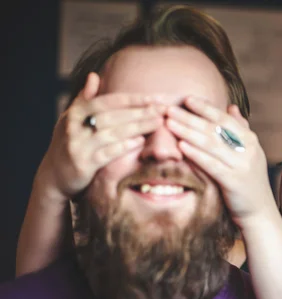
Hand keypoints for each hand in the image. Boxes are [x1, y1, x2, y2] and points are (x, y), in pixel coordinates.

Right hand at [37, 72, 165, 201]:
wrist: (54, 175)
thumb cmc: (70, 143)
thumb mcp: (73, 119)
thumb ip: (85, 99)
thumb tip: (93, 75)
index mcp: (75, 112)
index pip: (108, 101)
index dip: (133, 99)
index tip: (155, 97)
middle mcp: (74, 126)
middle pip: (113, 116)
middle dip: (140, 112)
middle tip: (163, 109)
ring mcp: (78, 145)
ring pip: (112, 133)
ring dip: (138, 127)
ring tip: (158, 123)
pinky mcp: (83, 164)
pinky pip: (107, 154)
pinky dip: (124, 146)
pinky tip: (140, 142)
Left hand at [165, 97, 276, 225]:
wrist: (260, 212)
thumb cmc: (249, 182)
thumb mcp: (249, 153)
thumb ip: (240, 130)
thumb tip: (231, 107)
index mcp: (251, 140)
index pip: (225, 119)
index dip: (205, 108)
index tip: (187, 99)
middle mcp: (248, 150)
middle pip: (215, 129)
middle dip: (190, 118)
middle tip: (170, 109)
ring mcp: (242, 165)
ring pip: (211, 144)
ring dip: (188, 132)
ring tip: (170, 123)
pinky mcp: (234, 181)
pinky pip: (211, 164)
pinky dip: (196, 154)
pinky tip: (181, 146)